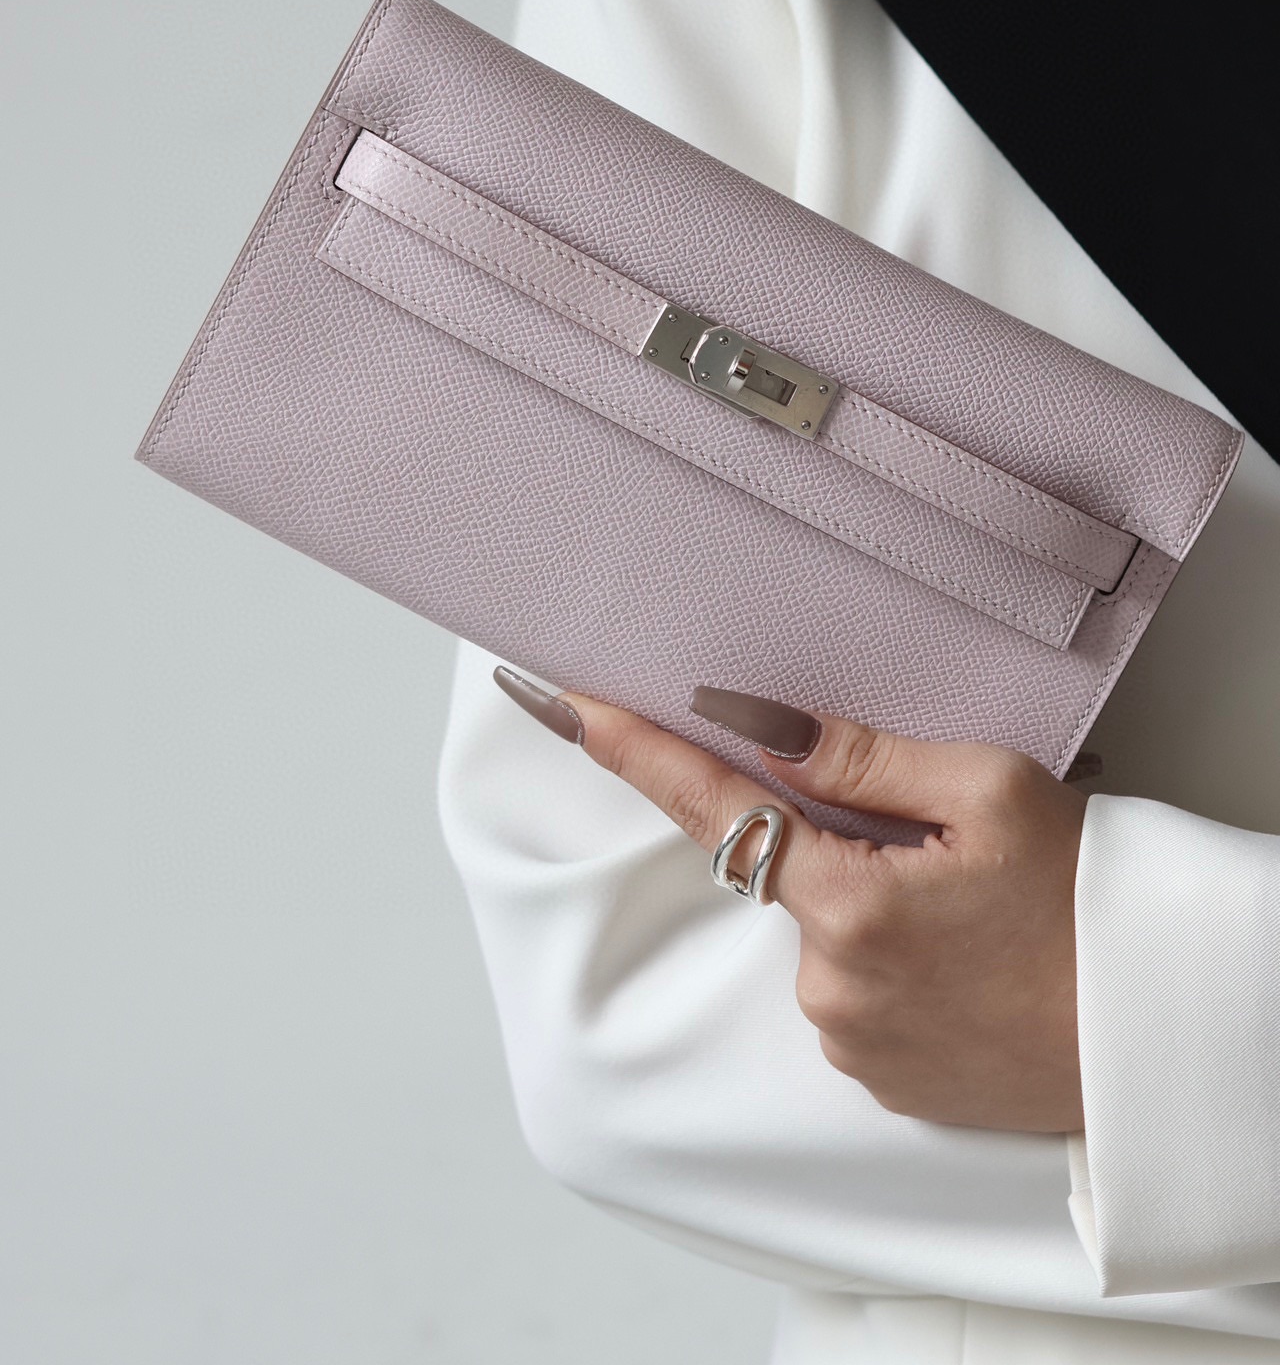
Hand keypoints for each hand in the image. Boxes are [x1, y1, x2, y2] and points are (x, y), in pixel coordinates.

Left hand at [494, 670, 1086, 1133]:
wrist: (1150, 1035)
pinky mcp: (877, 1076)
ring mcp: (851, 1041)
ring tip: (975, 912)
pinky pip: (852, 990)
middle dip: (839, 840)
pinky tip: (964, 957)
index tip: (575, 707)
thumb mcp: (992, 791)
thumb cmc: (1088, 904)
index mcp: (852, 903)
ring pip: (825, 931)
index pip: (717, 809)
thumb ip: (865, 756)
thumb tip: (758, 721)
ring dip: (871, 903)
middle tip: (944, 847)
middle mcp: (832, 985)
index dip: (640, 753)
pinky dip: (890, 958)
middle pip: (792, 870)